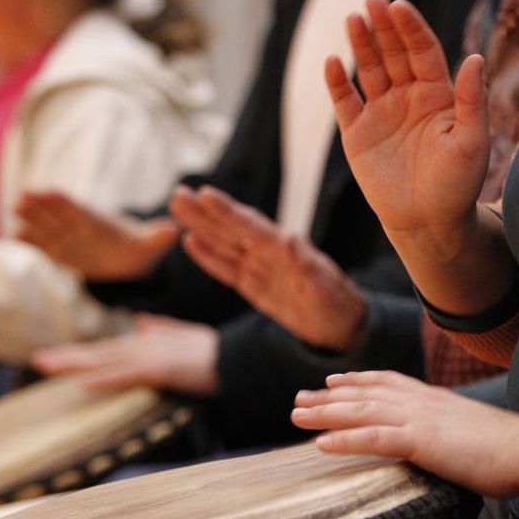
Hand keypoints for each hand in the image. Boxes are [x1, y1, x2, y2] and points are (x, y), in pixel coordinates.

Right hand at [16, 191, 180, 280]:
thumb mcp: (151, 245)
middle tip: (22, 197)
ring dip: (32, 220)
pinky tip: (15, 235)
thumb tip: (173, 230)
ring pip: (47, 227)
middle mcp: (80, 226)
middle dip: (42, 207)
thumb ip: (158, 237)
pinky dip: (32, 241)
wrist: (130, 259)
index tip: (50, 193)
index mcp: (100, 222)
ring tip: (14, 212)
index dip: (66, 203)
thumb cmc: (140, 249)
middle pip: (58, 214)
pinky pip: (44, 245)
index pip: (80, 210)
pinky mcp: (62, 252)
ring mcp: (68, 238)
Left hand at [32, 314, 218, 395]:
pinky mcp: (160, 369)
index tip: (55, 357)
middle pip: (99, 353)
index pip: (107, 349)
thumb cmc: (214, 351)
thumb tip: (142, 322)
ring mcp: (150, 356)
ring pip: (105, 361)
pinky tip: (83, 383)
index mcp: (147, 342)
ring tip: (46, 366)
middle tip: (36, 360)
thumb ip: (162, 329)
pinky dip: (104, 379)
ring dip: (75, 364)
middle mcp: (143, 346)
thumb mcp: (184, 337)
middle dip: (67, 357)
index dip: (81, 353)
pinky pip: (126, 376)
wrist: (237, 357)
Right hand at [171, 185, 366, 350]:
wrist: (340, 325)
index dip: (229, 212)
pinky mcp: (253, 285)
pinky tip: (190, 241)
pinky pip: (226, 269)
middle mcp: (269, 253)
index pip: (251, 227)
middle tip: (178, 192)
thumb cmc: (337, 303)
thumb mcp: (325, 287)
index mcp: (285, 249)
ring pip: (224, 244)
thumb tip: (288, 238)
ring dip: (200, 226)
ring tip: (177, 206)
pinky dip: (208, 256)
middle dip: (204, 212)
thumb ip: (306, 265)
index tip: (206, 194)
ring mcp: (259, 268)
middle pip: (231, 229)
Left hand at [291, 370, 518, 497]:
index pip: (388, 382)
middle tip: (298, 399)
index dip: (357, 380)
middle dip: (328, 397)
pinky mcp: (422, 441)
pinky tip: (320, 444)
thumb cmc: (511, 448)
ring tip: (296, 416)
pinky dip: (344, 439)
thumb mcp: (474, 432)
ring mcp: (420, 419)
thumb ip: (453, 432)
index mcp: (435, 399)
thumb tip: (447, 441)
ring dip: (325, 414)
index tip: (332, 380)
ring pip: (361, 412)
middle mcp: (422, 402)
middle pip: (365, 394)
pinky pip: (374, 438)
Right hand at [327, 0, 489, 258]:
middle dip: (384, 27)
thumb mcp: (471, 142)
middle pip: (394, 53)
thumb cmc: (456, 185)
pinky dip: (338, 82)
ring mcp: (381, 113)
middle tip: (372, 2)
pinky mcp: (357, 134)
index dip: (411, 29)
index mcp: (436, 94)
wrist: (428, 223)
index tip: (400, 7)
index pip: (422, 51)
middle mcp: (407, 97)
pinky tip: (333, 62)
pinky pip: (345, 101)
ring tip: (353, 20)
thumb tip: (475, 58)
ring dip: (361, 45)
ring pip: (369, 70)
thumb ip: (471, 100)